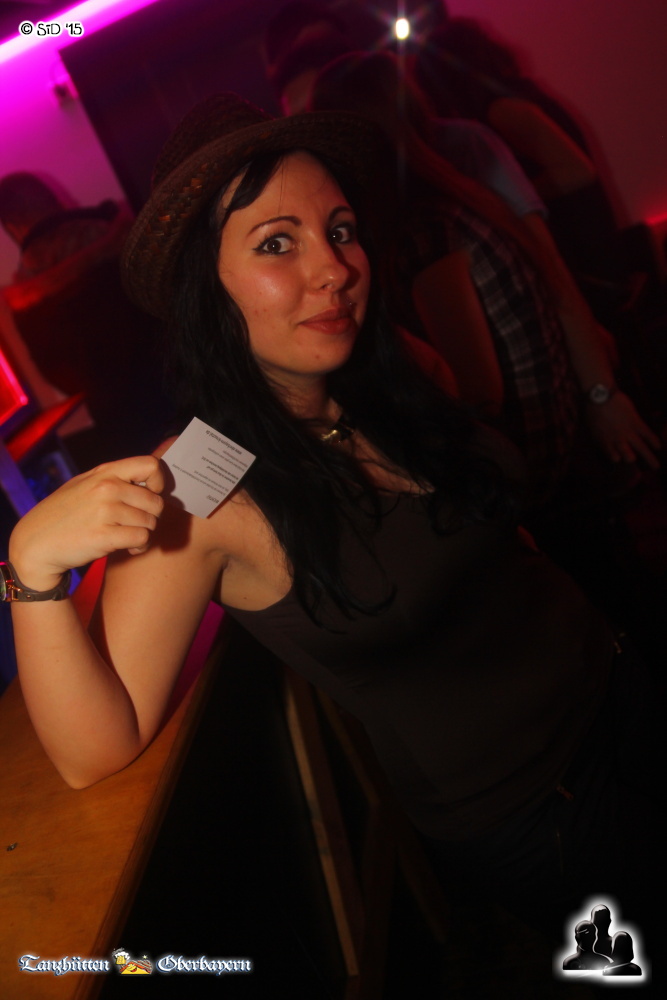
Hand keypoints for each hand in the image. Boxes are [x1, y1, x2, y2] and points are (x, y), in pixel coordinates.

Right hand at [9, 455, 164, 591]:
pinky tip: (128, 549)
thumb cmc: (63, 515)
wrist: (35, 543)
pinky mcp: (104, 536)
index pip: (151, 465)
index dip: (159, 482)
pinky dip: (139, 547)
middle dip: (151, 517)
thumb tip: (150, 480)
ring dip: (144, 534)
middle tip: (136, 524)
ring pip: (150, 522)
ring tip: (128, 538)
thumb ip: (113, 479)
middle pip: (156, 501)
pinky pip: (141, 539)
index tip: (151, 495)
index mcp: (104, 472)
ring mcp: (105, 511)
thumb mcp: (84, 485)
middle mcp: (107, 488)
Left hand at [585, 391, 660, 469]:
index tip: (622, 463)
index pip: (613, 457)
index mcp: (605, 442)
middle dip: (635, 464)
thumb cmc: (593, 411)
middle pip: (628, 456)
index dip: (618, 461)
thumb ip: (600, 439)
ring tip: (656, 467)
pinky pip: (647, 433)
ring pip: (641, 447)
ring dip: (649, 458)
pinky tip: (658, 446)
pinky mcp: (635, 421)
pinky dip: (653, 440)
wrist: (600, 396)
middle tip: (641, 472)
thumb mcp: (592, 428)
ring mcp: (627, 431)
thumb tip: (603, 445)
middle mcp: (617, 439)